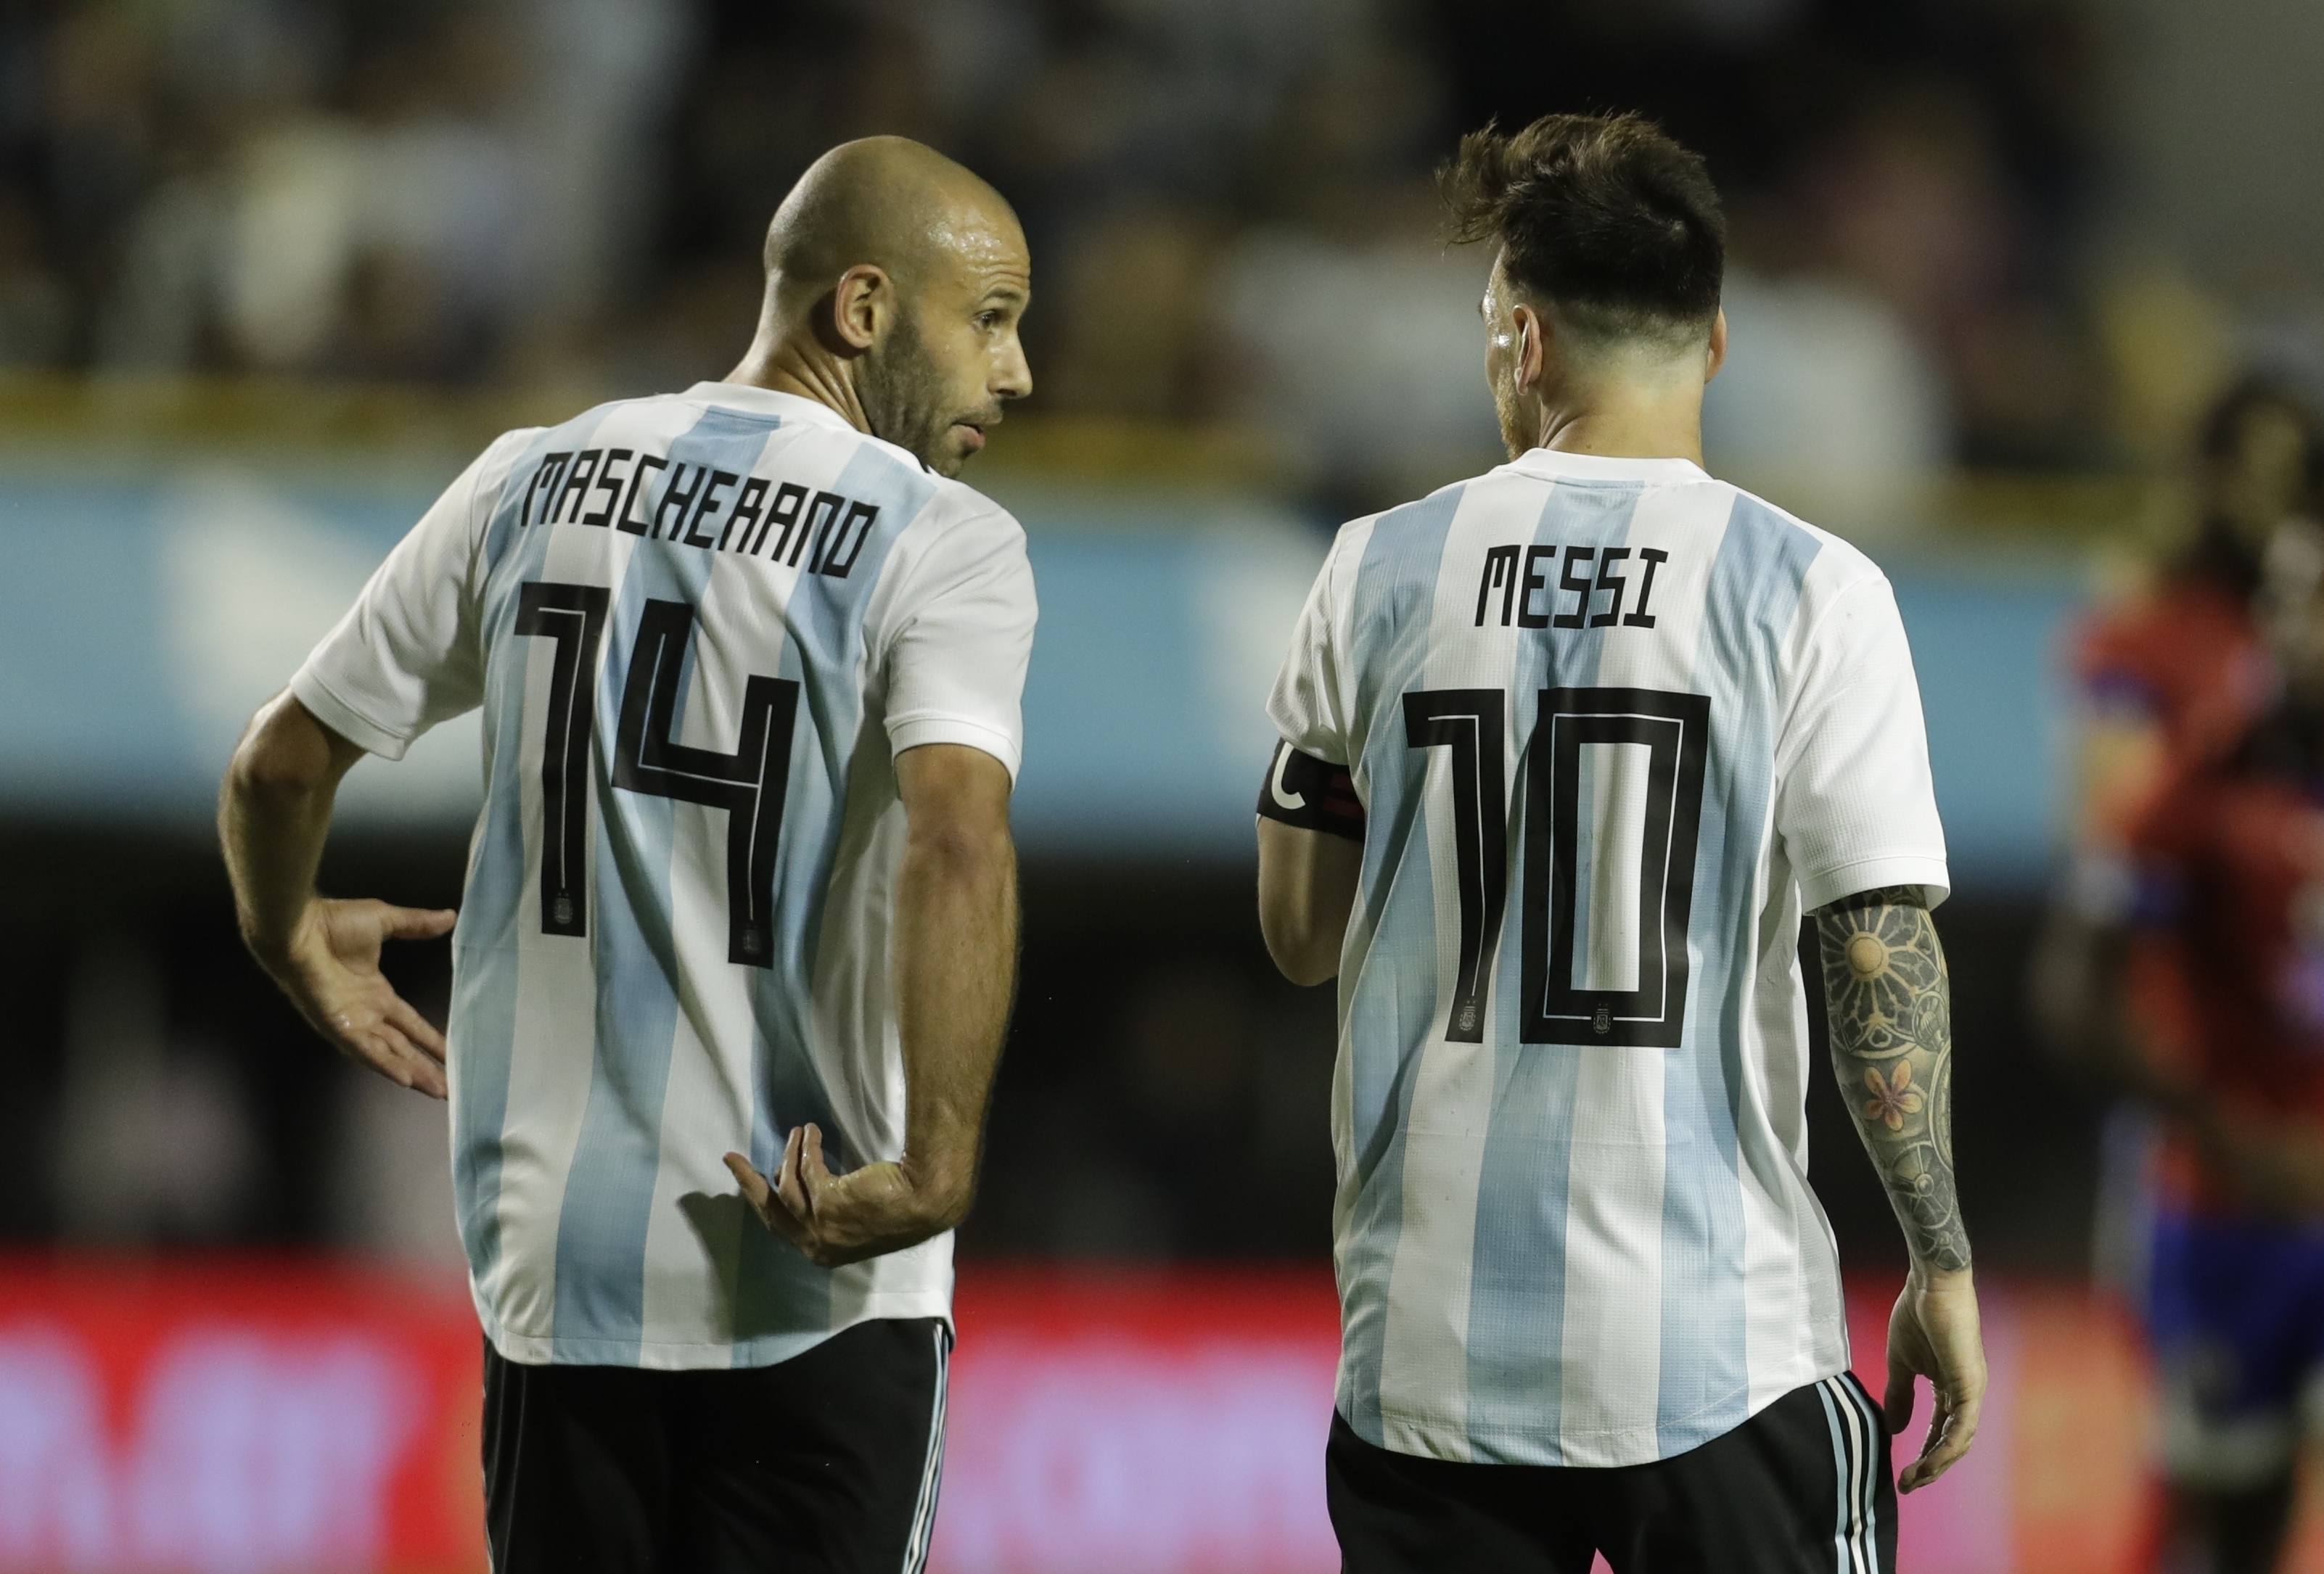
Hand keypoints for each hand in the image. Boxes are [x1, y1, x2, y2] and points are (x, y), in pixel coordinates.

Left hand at [261, 898, 455, 1098]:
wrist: (299, 929)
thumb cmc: (333, 923)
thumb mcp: (385, 920)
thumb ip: (417, 924)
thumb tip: (449, 917)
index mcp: (375, 992)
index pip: (409, 1023)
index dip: (430, 1039)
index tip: (452, 1054)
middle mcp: (366, 1013)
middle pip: (402, 1047)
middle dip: (426, 1067)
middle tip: (450, 1087)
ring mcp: (352, 1023)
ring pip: (388, 1054)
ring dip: (413, 1073)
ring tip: (439, 1090)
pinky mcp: (339, 1026)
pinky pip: (366, 1050)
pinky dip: (386, 1064)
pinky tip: (407, 1079)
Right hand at [722, 1124, 956, 1267]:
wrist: (927, 1200)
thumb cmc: (902, 1206)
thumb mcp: (856, 1218)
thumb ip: (831, 1211)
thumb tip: (807, 1183)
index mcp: (823, 1252)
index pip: (781, 1227)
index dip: (762, 1202)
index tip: (751, 1182)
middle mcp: (817, 1246)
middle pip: (770, 1211)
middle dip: (748, 1183)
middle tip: (732, 1159)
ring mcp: (821, 1228)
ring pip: (785, 1186)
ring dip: (789, 1155)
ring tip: (797, 1131)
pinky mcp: (827, 1203)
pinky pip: (806, 1169)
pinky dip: (807, 1148)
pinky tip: (812, 1132)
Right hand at [1884, 1265, 1985, 1492]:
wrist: (1930, 1284)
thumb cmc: (1917, 1314)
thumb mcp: (1901, 1362)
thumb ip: (1900, 1394)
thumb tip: (1895, 1429)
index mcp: (1949, 1386)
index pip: (1938, 1430)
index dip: (1921, 1453)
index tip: (1903, 1474)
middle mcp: (1965, 1393)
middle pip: (1951, 1442)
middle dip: (1930, 1467)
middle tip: (1908, 1485)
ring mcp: (1971, 1390)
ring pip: (1959, 1440)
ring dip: (1937, 1464)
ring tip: (1915, 1479)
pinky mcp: (1970, 1385)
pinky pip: (1962, 1426)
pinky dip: (1947, 1447)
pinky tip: (1930, 1461)